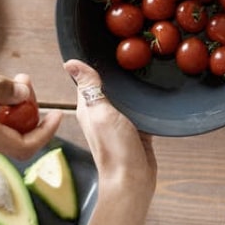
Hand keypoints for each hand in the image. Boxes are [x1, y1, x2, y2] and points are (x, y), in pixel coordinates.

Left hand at [64, 59, 155, 199]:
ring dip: (131, 85)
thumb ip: (89, 88)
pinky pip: (139, 108)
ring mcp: (119, 121)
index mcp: (88, 107)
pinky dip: (144, 100)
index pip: (87, 79)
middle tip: (131, 51)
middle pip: (108, 85)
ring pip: (124, 96)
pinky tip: (153, 90)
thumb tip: (71, 63)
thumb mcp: (100, 113)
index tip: (105, 44)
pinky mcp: (136, 128)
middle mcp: (101, 113)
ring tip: (145, 65)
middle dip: (116, 71)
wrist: (133, 180)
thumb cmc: (114, 149)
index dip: (93, 62)